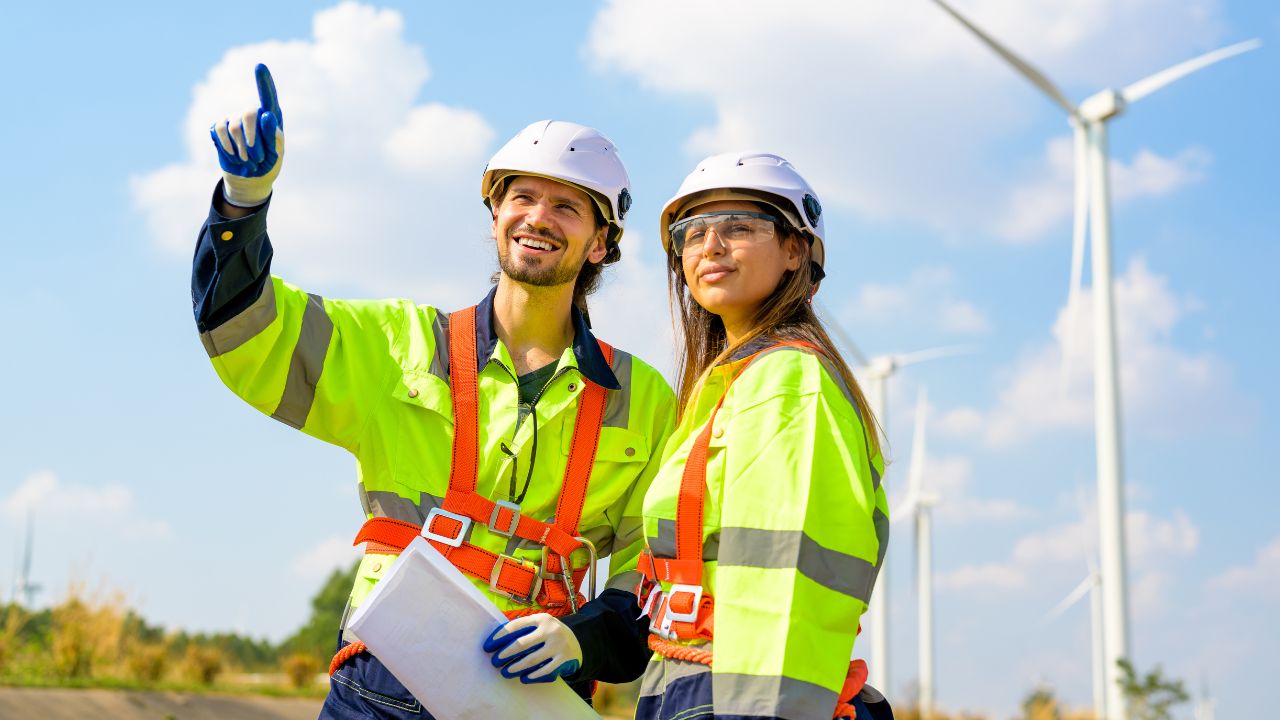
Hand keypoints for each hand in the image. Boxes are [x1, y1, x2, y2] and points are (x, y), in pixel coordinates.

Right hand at [210, 63, 284, 206]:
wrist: (250, 177)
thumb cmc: (269, 163)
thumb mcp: (276, 153)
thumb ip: (274, 135)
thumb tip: (267, 115)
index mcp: (271, 116)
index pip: (268, 96)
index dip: (264, 81)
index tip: (260, 66)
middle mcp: (251, 113)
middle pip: (249, 115)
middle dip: (253, 140)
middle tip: (258, 158)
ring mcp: (233, 118)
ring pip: (233, 128)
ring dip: (243, 150)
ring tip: (249, 161)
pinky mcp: (218, 127)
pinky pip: (219, 132)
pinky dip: (228, 149)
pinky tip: (235, 157)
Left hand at [482, 613, 581, 683]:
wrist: (578, 641)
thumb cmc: (550, 634)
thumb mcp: (540, 624)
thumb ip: (524, 628)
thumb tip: (497, 639)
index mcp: (541, 619)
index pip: (516, 626)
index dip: (500, 636)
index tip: (488, 645)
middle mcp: (550, 630)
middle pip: (522, 643)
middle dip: (505, 654)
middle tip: (495, 661)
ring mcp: (558, 645)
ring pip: (532, 659)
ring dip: (516, 667)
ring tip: (506, 672)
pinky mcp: (563, 658)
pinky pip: (545, 670)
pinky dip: (533, 675)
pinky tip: (523, 678)